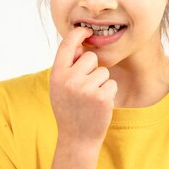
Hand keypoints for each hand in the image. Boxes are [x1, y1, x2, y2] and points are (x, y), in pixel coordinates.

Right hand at [49, 26, 117, 143]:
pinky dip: (108, 93)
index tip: (85, 30)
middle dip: (93, 69)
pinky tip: (98, 106)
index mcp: (57, 75)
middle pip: (91, 57)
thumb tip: (81, 44)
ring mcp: (86, 89)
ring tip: (90, 99)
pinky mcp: (101, 97)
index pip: (67, 45)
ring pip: (103, 71)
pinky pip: (111, 84)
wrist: (77, 138)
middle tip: (85, 88)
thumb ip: (68, 66)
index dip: (78, 34)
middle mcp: (70, 80)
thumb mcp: (60, 87)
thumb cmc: (69, 109)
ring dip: (101, 83)